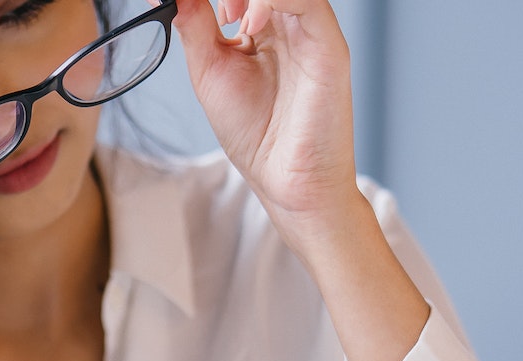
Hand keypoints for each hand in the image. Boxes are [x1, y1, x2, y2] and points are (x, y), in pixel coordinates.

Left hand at [172, 0, 358, 224]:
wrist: (286, 181)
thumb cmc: (255, 134)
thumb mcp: (210, 71)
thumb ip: (194, 26)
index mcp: (263, 26)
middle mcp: (289, 22)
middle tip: (208, 6)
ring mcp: (310, 32)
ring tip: (226, 13)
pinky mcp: (328, 46)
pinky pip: (309, 2)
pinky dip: (274, 0)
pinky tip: (250, 22)